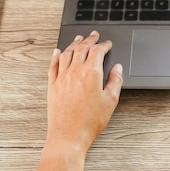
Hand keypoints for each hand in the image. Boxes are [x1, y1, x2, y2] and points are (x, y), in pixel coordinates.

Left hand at [37, 31, 122, 170]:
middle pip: (82, 48)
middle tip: (93, 35)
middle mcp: (75, 72)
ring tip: (78, 39)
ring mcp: (62, 78)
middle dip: (89, 39)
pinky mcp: (53, 85)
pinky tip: (57, 52)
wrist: (68, 135)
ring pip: (67, 53)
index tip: (107, 44)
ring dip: (74, 44)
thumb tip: (117, 69)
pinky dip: (55, 55)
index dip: (104, 45)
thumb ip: (115, 81)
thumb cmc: (89, 121)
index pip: (97, 51)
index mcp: (91, 74)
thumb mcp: (110, 101)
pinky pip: (53, 65)